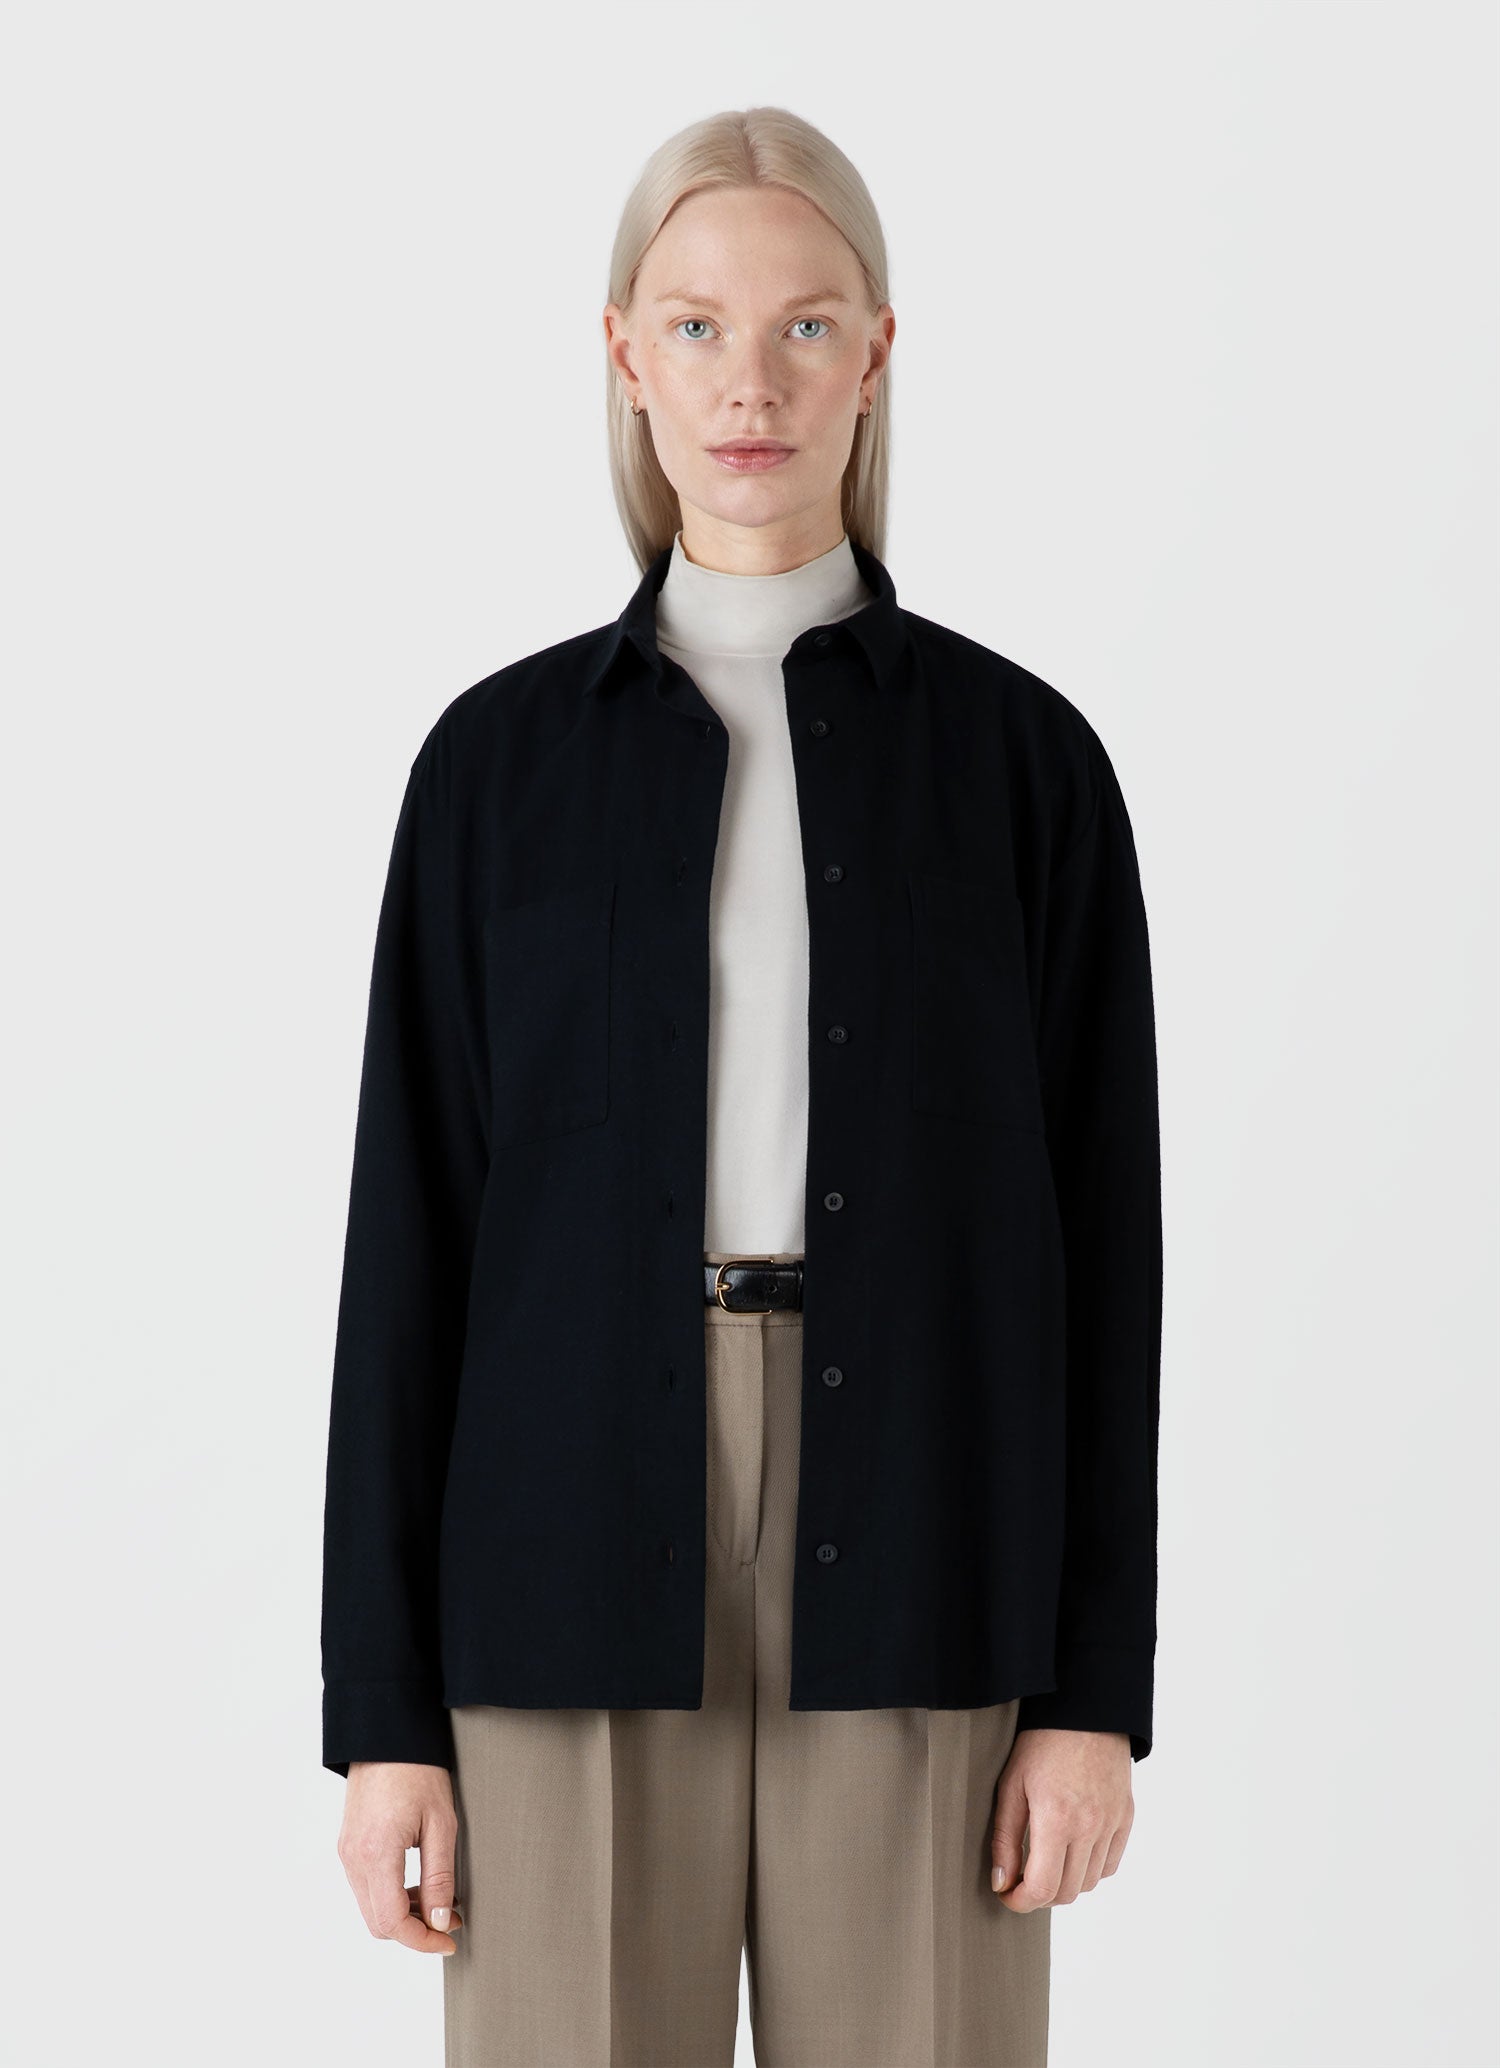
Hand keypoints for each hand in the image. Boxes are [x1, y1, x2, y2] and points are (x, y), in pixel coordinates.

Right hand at [337, 1761, 463, 1952]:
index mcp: (376, 1854)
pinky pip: (366, 1888)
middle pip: (378, 1923)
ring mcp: (347, 1852)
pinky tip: (418, 1882)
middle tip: (450, 1919)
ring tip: (439, 1898)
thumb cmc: (419, 1771)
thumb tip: (438, 1922)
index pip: (393, 1922)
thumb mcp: (441, 1823)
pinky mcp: (348, 1845)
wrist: (387, 1734)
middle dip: (415, 1930)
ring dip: (404, 1914)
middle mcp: (354, 1859)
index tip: (449, 1940)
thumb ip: (439, 1876)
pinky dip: (391, 1896)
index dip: (422, 1941)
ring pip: (371, 1908)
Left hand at [991, 1728, 1133, 1909]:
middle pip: (1067, 1893)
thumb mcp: (1011, 1786)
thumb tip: (1001, 1883)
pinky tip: (1072, 1853)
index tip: (1007, 1895)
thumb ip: (1004, 1839)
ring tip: (1045, 1864)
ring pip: (1089, 1882)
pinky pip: (1109, 1864)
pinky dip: (1090, 1869)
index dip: (1021, 1902)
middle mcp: (1090, 1828)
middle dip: (1039, 1895)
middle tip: (1021, 1880)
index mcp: (1057, 1820)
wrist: (1084, 1711)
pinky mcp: (1125, 1817)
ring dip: (1064, 1883)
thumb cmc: (1041, 1743)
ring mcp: (1111, 1824)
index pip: (1043, 1889)